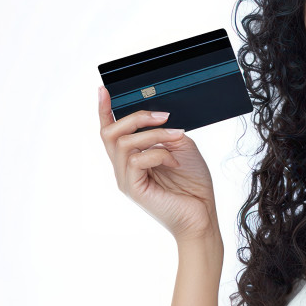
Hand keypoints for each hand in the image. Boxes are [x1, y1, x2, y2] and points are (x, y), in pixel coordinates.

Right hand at [97, 86, 220, 243]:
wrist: (202, 215)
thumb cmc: (193, 185)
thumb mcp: (181, 148)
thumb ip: (165, 132)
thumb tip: (158, 119)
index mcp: (132, 157)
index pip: (111, 131)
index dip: (104, 110)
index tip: (103, 90)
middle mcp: (124, 167)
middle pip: (110, 133)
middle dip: (135, 117)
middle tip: (162, 116)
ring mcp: (126, 179)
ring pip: (124, 143)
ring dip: (154, 134)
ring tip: (177, 137)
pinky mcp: (133, 188)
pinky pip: (136, 160)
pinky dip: (159, 154)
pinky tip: (174, 162)